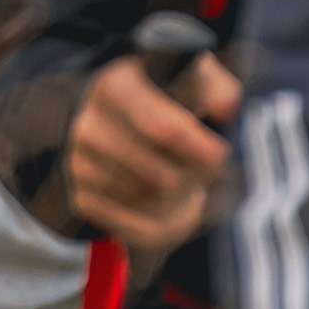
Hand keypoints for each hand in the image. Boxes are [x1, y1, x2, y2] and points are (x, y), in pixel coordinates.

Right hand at [65, 50, 239, 252]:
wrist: (116, 112)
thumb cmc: (166, 92)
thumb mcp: (191, 77)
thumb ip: (215, 86)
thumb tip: (226, 107)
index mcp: (115, 87)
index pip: (163, 131)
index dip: (200, 150)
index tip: (220, 156)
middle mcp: (89, 128)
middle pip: (161, 179)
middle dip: (193, 179)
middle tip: (206, 168)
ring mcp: (81, 167)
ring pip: (152, 206)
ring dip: (183, 199)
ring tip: (190, 179)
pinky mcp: (83, 198)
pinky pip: (138, 230)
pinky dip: (169, 225)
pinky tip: (180, 206)